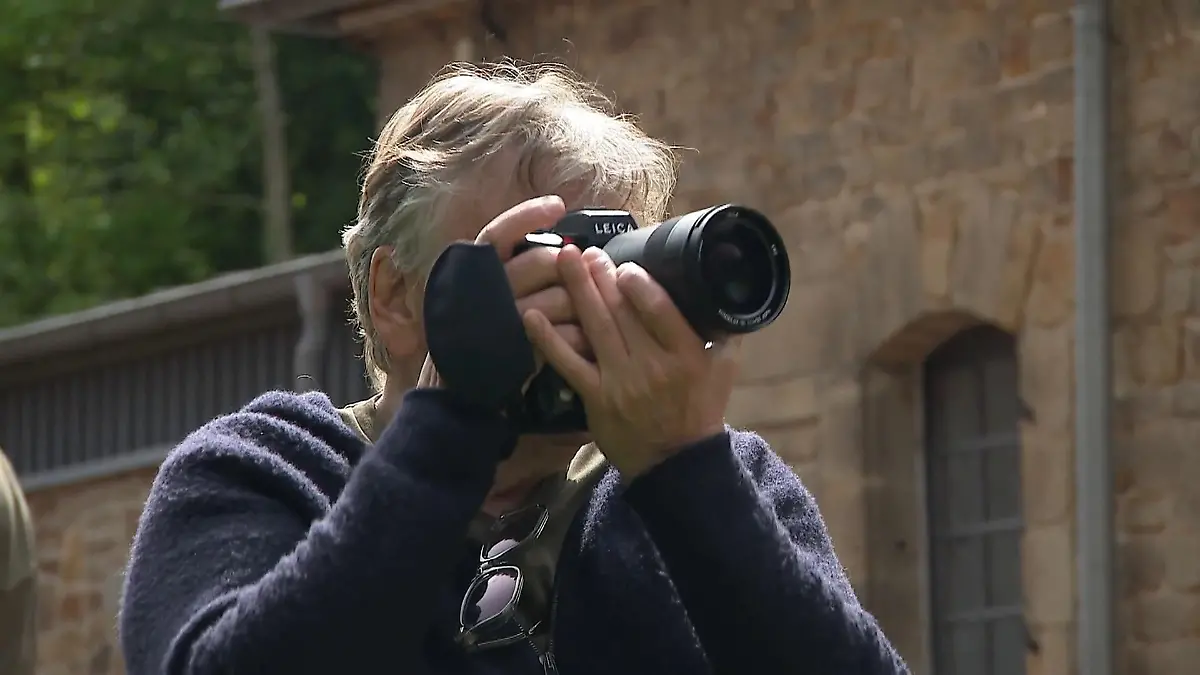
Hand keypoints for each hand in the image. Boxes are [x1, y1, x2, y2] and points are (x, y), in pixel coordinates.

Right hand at [417, 195, 588, 389]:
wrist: (455, 391)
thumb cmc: (476, 335)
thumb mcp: (482, 294)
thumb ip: (509, 270)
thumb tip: (557, 247)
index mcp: (471, 273)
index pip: (498, 234)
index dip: (527, 216)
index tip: (557, 207)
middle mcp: (481, 293)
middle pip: (539, 263)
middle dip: (569, 267)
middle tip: (584, 271)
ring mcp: (497, 322)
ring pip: (554, 299)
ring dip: (580, 301)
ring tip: (593, 306)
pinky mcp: (514, 350)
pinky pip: (556, 333)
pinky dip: (576, 332)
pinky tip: (587, 334)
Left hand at [523, 245, 738, 478]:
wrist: (676, 461)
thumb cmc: (700, 408)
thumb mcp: (724, 367)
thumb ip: (724, 328)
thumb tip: (725, 289)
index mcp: (686, 354)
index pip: (660, 310)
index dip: (639, 283)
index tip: (625, 263)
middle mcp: (652, 366)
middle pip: (622, 312)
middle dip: (601, 275)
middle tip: (585, 251)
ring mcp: (620, 382)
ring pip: (596, 328)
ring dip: (578, 291)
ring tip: (564, 261)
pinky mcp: (595, 397)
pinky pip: (568, 364)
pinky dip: (548, 340)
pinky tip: (531, 315)